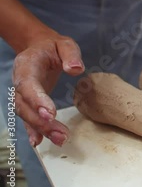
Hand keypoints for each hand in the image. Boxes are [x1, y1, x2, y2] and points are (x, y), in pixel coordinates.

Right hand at [13, 32, 84, 146]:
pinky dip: (33, 131)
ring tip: (60, 139)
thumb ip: (70, 54)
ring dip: (42, 129)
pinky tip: (40, 142)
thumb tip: (76, 69)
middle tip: (61, 133)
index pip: (28, 85)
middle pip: (26, 105)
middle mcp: (20, 82)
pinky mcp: (28, 103)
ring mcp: (22, 94)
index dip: (37, 101)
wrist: (39, 48)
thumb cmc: (53, 48)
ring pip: (27, 115)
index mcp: (26, 65)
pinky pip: (28, 118)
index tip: (51, 114)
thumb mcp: (65, 44)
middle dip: (42, 122)